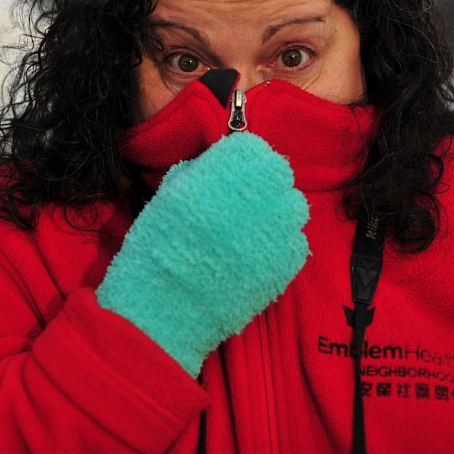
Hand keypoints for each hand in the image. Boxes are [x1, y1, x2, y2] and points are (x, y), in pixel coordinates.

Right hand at [97, 132, 309, 376]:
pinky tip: (254, 256)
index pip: (254, 148)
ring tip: (251, 231)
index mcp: (224, 169)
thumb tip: (221, 165)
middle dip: (265, 184)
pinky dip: (281, 245)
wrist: (164, 305)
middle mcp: (259, 191)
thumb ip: (201, 172)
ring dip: (278, 213)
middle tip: (245, 203)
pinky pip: (296, 241)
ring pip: (295, 207)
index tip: (235, 175)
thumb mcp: (169, 194)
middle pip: (280, 173)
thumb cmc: (157, 246)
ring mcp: (279, 227)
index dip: (244, 161)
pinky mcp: (288, 261)